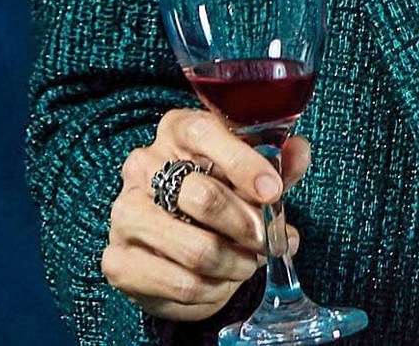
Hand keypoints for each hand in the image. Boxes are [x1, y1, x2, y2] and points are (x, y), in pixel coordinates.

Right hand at [102, 107, 312, 322]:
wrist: (171, 238)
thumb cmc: (218, 191)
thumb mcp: (250, 171)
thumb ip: (277, 162)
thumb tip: (300, 151)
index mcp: (176, 129)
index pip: (205, 132)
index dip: (243, 162)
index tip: (272, 190)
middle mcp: (143, 165)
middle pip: (203, 196)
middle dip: (247, 225)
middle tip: (267, 239)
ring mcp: (126, 213)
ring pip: (195, 248)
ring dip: (234, 262)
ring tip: (249, 262)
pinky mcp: (118, 259)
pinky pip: (178, 283)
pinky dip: (211, 288)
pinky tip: (221, 280)